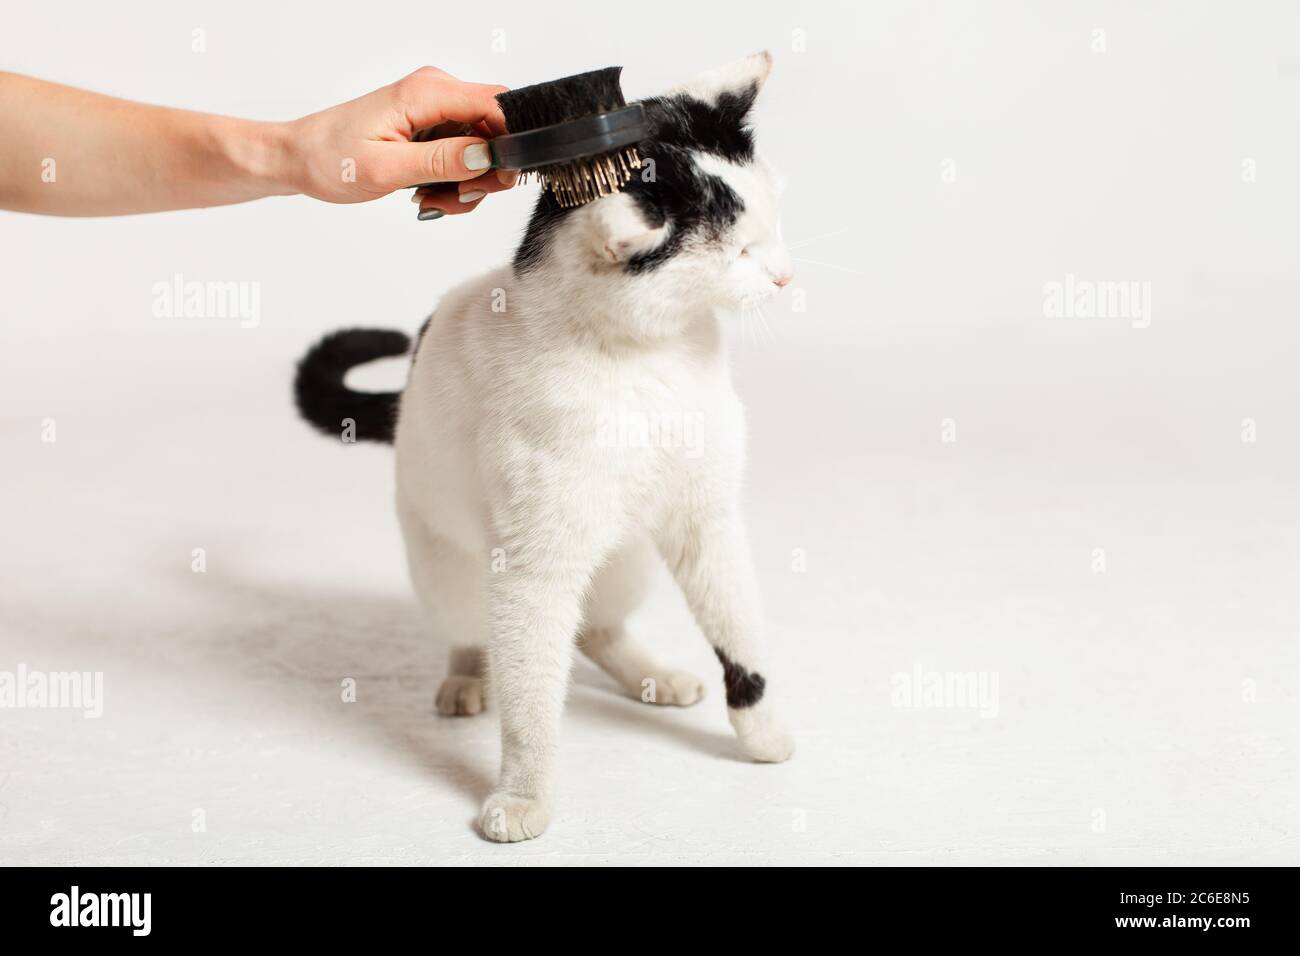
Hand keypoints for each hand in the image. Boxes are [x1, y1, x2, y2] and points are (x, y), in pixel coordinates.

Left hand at [283, 66, 518, 217]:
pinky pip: (465, 155)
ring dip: (468, 183)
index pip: (496, 104)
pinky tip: (429, 192)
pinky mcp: (431, 126)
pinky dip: (455, 181)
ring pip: (483, 148)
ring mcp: (435, 109)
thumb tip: (486, 155)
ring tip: (433, 199)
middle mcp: (435, 93)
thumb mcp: (386, 168)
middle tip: (456, 197)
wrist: (299, 157)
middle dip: (486, 172)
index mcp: (426, 93)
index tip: (497, 178)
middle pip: (495, 129)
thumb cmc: (329, 158)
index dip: (510, 142)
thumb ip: (440, 161)